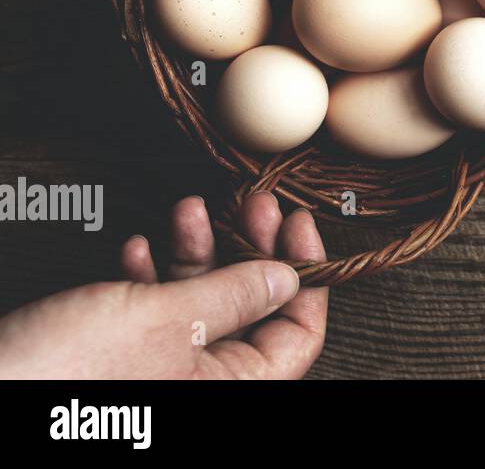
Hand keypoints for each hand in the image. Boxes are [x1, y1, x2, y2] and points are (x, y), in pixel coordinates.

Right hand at [0, 193, 327, 378]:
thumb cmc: (66, 375)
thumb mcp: (167, 320)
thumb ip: (234, 295)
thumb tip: (288, 276)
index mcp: (231, 391)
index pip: (298, 337)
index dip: (306, 276)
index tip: (298, 226)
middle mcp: (201, 387)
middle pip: (251, 312)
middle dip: (249, 249)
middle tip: (253, 205)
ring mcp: (159, 376)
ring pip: (198, 305)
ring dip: (195, 251)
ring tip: (188, 210)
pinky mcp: (119, 362)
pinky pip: (152, 316)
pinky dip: (149, 277)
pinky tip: (139, 247)